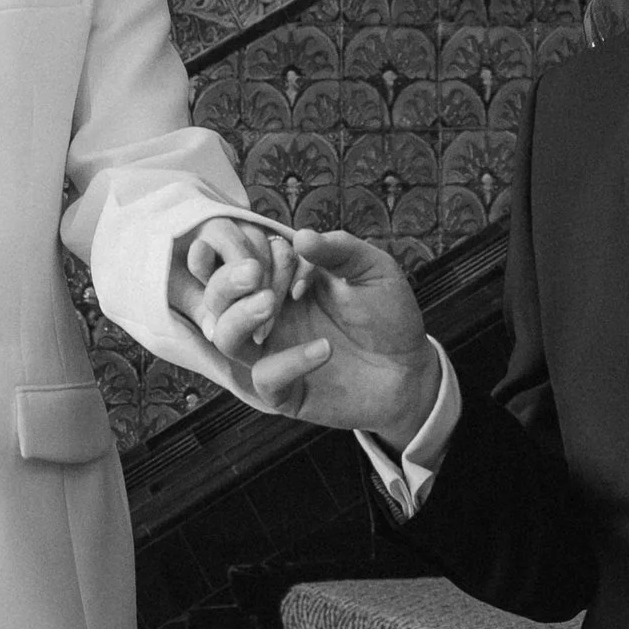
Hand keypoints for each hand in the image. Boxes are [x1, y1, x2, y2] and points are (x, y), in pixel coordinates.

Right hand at [147, 218, 439, 440]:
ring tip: (270, 302)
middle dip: (226, 281)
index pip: (238, 259)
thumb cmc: (389, 315)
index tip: (281, 250)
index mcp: (281, 280)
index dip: (247, 250)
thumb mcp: (372, 269)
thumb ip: (339, 249)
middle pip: (216, 296)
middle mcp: (268, 315)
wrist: (412, 370)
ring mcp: (273, 353)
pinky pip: (265, 378)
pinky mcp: (284, 392)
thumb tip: (300, 236)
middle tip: (254, 274)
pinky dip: (289, 361)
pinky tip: (325, 349)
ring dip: (240, 316)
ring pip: (224, 336)